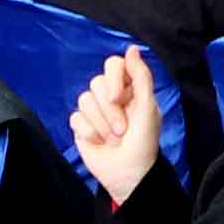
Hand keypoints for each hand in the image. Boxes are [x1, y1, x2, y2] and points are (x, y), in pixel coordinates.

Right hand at [68, 46, 162, 209]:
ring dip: (101, 124)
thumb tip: (131, 49)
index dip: (114, 79)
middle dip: (110, 110)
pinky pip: (75, 118)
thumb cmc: (144, 142)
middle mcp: (110, 96)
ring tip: (113, 139)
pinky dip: (89, 132)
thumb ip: (141, 76)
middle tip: (122, 129)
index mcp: (129, 89)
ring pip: (84, 100)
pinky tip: (99, 143)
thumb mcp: (147, 107)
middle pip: (96, 83)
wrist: (128, 174)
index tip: (119, 97)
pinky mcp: (81, 126)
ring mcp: (94, 111)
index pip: (113, 65)